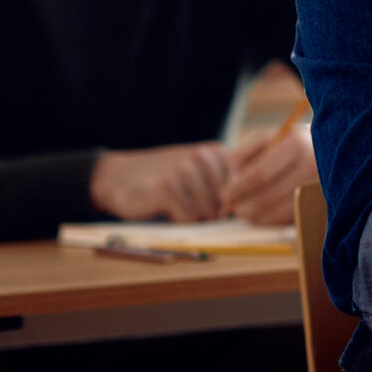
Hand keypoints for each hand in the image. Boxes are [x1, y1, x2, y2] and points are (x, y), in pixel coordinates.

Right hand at [89, 142, 230, 221]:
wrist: (118, 177)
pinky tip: (167, 208)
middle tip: (189, 203)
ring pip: (209, 212)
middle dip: (212, 212)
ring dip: (194, 217)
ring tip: (178, 204)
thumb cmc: (164, 179)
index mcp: (214, 151)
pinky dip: (180, 220)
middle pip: (227, 202)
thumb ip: (225, 180)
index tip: (216, 204)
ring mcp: (183, 170)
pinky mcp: (167, 188)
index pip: (244, 186)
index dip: (231, 203)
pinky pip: (189, 218)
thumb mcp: (198, 171)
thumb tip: (253, 203)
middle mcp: (201, 156)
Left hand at [220, 128, 317, 224]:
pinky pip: (289, 218)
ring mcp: (319, 186)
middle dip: (244, 205)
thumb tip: (232, 181)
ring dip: (254, 216)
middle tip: (231, 208)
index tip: (225, 194)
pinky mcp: (321, 202)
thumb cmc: (286, 143)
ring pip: (278, 210)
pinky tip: (259, 216)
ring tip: (243, 212)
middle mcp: (312, 165)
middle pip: (268, 195)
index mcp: (296, 144)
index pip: (260, 174)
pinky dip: (269, 220)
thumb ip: (242, 154)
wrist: (324, 148)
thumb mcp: (265, 138)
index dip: (238, 188)